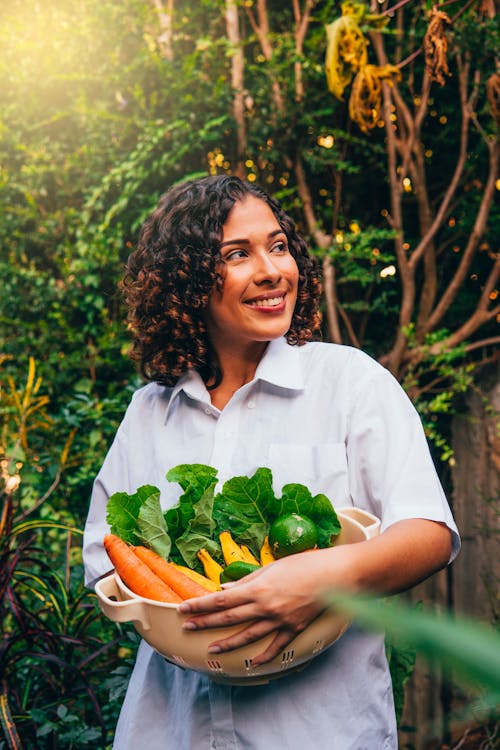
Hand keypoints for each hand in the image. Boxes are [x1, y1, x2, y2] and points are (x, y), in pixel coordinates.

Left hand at [178, 548, 339, 665]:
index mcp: (258, 588)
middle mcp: (265, 607)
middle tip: (187, 627)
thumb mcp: (273, 566)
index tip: (184, 608)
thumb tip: (225, 588)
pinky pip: (276, 646)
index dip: (201, 605)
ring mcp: (280, 620)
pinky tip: (253, 664)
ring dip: (228, 643)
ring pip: (248, 635)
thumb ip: (248, 579)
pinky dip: (264, 656)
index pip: (221, 599)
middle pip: (229, 618)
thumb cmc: (304, 564)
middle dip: (205, 622)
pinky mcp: (294, 628)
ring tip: (211, 649)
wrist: (335, 576)